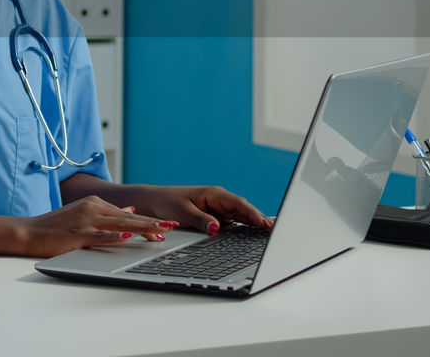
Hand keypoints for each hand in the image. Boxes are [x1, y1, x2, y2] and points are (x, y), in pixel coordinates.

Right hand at [16, 196, 178, 257]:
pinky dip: (115, 236)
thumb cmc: (55, 226)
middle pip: (128, 217)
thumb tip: (130, 211)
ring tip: (159, 233)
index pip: (127, 213)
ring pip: (119, 225)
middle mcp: (92, 208)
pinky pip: (100, 236)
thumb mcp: (82, 214)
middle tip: (172, 226)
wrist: (29, 231)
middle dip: (152, 223)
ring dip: (142, 229)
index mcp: (94, 203)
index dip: (148, 220)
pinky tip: (128, 237)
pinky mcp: (77, 234)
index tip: (166, 225)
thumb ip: (106, 214)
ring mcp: (85, 221)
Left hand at [135, 185, 274, 234]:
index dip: (253, 213)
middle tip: (275, 231)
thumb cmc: (167, 203)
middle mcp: (220, 200)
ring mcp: (219, 208)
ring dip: (255, 223)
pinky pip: (235, 222)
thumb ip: (201, 220)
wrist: (154, 202)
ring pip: (242, 216)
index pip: (238, 204)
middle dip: (259, 219)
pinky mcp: (217, 217)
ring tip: (271, 234)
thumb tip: (217, 228)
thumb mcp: (183, 212)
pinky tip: (256, 234)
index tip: (264, 223)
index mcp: (214, 194)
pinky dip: (245, 227)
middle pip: (244, 210)